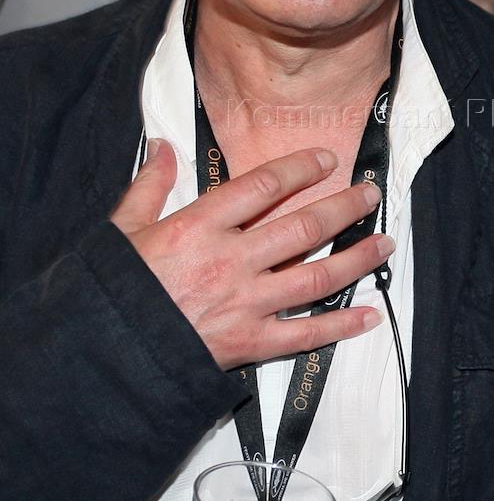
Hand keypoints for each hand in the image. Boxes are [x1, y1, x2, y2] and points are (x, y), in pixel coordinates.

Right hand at [110, 140, 392, 369]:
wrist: (103, 354)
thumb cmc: (112, 292)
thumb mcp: (121, 230)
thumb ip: (148, 186)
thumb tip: (161, 146)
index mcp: (199, 227)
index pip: (263, 187)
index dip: (300, 169)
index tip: (325, 160)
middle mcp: (231, 261)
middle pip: (303, 227)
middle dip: (343, 208)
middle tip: (370, 195)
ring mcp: (245, 304)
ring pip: (316, 277)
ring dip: (356, 258)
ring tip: (383, 243)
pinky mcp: (250, 343)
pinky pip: (305, 334)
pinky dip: (340, 326)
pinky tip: (368, 315)